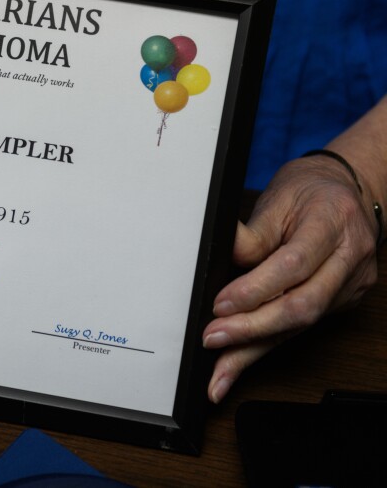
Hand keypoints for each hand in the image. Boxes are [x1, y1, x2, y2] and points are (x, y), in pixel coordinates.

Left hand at [203, 154, 378, 402]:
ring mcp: (350, 286)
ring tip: (219, 373)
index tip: (220, 305)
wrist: (348, 190)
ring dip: (254, 351)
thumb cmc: (308, 191)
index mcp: (332, 223)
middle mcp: (349, 259)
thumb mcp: (277, 199)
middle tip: (213, 338)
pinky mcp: (342, 303)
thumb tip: (222, 258)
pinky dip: (265, 347)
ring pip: (301, 326)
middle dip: (253, 329)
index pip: (293, 264)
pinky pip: (300, 329)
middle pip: (302, 305)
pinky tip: (237, 364)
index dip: (255, 289)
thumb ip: (251, 235)